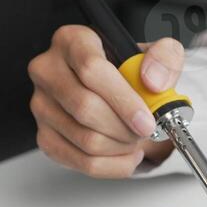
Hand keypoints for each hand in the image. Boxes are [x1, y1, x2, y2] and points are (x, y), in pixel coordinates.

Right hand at [28, 26, 181, 176]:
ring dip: (120, 147)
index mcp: (72, 41)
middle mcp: (48, 70)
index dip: (123, 100)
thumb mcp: (157, 54)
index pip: (91, 69)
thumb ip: (165, 58)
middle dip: (123, 128)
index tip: (146, 120)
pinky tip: (126, 155)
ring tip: (136, 140)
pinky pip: (80, 162)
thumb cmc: (132, 72)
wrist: (117, 92)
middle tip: (145, 131)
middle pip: (84, 108)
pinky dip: (112, 165)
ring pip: (84, 139)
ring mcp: (42, 105)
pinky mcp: (45, 136)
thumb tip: (152, 81)